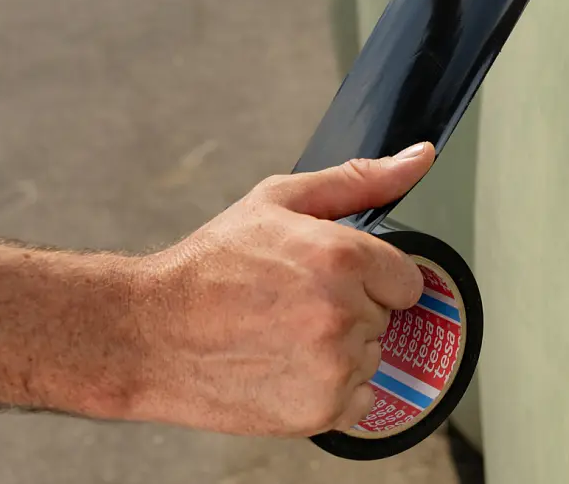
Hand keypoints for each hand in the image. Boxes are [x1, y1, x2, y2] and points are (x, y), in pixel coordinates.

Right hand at [120, 143, 435, 435]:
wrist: (149, 332)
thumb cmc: (210, 265)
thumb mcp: (281, 201)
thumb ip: (360, 181)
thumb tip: (419, 158)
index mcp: (342, 257)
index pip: (405, 279)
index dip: (369, 278)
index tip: (329, 280)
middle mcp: (344, 312)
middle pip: (383, 318)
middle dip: (349, 311)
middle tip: (291, 306)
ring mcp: (333, 366)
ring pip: (370, 359)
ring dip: (339, 353)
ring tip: (281, 338)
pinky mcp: (319, 411)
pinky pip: (358, 403)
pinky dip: (330, 394)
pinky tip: (286, 371)